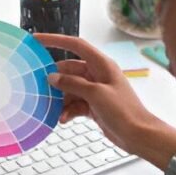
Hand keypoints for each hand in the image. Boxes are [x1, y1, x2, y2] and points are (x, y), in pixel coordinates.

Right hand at [35, 34, 164, 154]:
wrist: (138, 135)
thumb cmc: (123, 110)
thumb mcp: (96, 94)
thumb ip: (72, 84)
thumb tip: (52, 77)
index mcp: (101, 64)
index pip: (75, 45)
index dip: (55, 40)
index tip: (36, 39)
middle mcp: (97, 74)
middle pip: (69, 71)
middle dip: (55, 80)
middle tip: (40, 88)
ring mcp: (95, 90)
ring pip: (70, 89)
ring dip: (61, 100)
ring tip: (53, 110)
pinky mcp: (93, 105)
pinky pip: (75, 103)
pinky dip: (68, 110)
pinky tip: (63, 119)